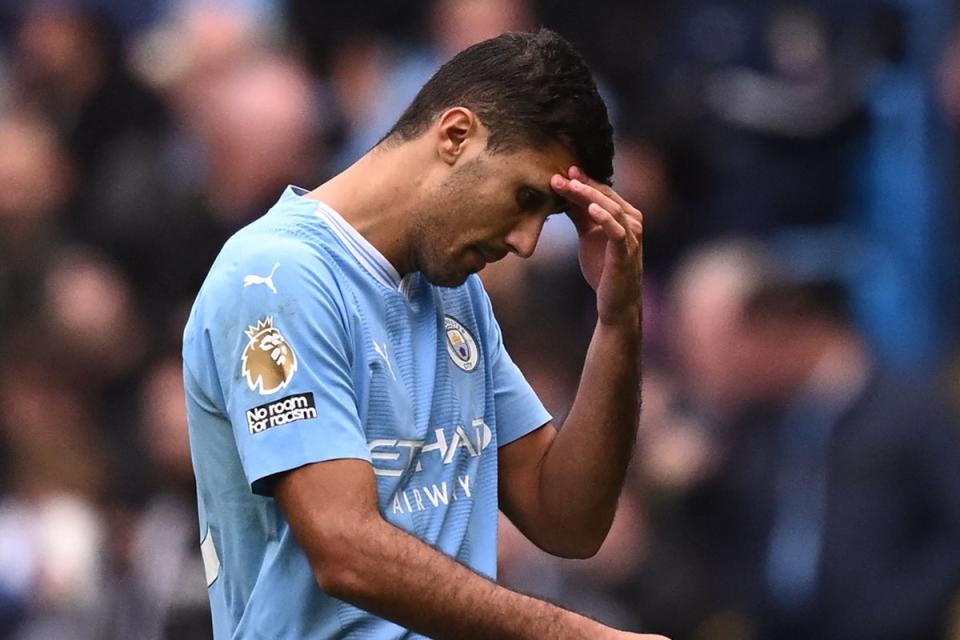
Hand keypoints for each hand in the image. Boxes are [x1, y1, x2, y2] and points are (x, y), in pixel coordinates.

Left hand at [550, 166, 642, 325]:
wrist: (616, 303)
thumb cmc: (604, 269)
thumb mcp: (589, 236)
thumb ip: (580, 215)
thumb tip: (562, 193)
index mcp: (624, 215)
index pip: (602, 191)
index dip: (583, 180)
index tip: (562, 171)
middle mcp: (632, 221)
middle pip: (605, 195)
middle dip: (581, 184)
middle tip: (558, 176)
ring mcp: (631, 236)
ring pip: (610, 208)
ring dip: (588, 195)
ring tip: (569, 186)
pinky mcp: (626, 252)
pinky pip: (616, 230)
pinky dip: (604, 217)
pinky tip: (590, 208)